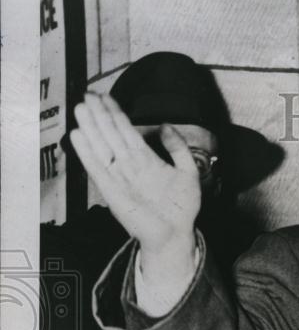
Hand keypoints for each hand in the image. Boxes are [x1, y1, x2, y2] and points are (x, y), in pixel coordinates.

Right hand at [70, 93, 199, 256]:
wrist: (176, 235)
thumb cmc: (182, 208)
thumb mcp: (188, 173)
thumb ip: (178, 149)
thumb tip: (165, 126)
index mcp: (145, 160)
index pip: (127, 131)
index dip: (115, 113)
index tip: (105, 96)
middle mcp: (130, 166)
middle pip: (111, 135)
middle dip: (99, 115)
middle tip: (87, 94)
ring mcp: (120, 178)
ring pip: (102, 147)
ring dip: (90, 128)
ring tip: (81, 108)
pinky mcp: (113, 193)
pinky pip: (97, 170)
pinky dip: (87, 153)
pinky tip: (78, 136)